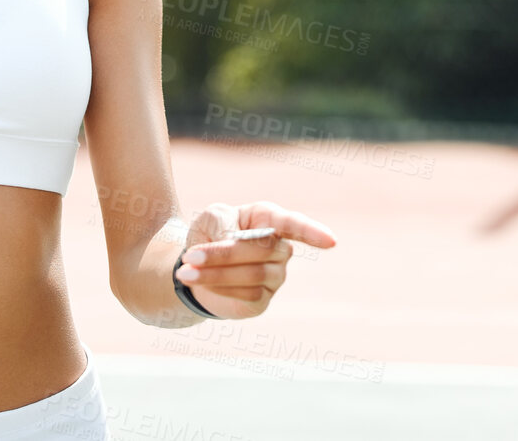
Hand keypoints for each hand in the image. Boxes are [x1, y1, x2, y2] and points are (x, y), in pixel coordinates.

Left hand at [175, 200, 336, 319]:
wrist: (192, 265)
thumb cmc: (210, 232)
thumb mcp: (212, 217)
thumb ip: (224, 224)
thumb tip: (236, 243)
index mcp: (271, 220)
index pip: (296, 225)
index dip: (313, 233)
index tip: (331, 242)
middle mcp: (280, 248)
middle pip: (264, 251)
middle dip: (224, 254)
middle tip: (190, 256)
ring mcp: (275, 277)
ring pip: (253, 275)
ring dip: (215, 273)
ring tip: (186, 271)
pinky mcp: (262, 301)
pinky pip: (248, 295)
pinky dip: (220, 288)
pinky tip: (201, 283)